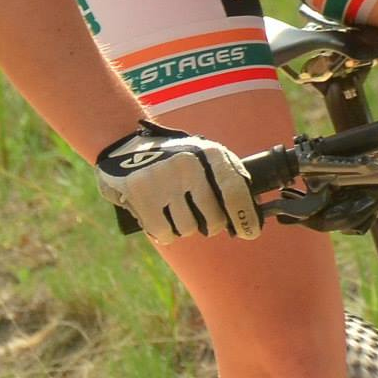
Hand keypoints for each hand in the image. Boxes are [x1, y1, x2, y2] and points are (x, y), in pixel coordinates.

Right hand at [95, 120, 259, 242]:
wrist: (122, 143)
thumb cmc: (173, 158)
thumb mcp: (203, 156)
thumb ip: (227, 177)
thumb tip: (255, 209)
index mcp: (210, 153)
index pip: (235, 190)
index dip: (245, 217)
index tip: (250, 233)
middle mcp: (189, 164)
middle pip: (214, 219)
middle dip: (209, 225)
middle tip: (198, 216)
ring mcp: (164, 178)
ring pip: (187, 229)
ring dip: (182, 227)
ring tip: (171, 209)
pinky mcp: (141, 193)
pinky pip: (164, 234)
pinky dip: (162, 233)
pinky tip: (156, 217)